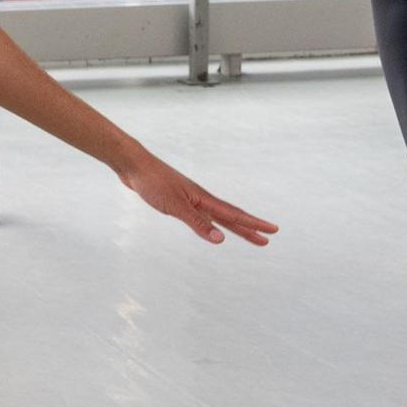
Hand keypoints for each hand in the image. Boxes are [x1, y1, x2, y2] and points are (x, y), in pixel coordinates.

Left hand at [119, 153, 274, 246]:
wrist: (134, 166)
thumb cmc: (153, 183)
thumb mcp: (175, 206)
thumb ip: (198, 223)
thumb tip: (221, 239)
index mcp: (203, 199)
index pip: (234, 215)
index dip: (254, 225)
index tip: (273, 231)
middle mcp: (201, 199)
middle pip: (231, 217)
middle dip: (249, 229)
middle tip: (267, 240)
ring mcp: (190, 199)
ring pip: (217, 217)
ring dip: (233, 226)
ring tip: (247, 234)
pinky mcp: (179, 200)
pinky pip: (202, 215)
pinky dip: (211, 223)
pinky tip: (210, 226)